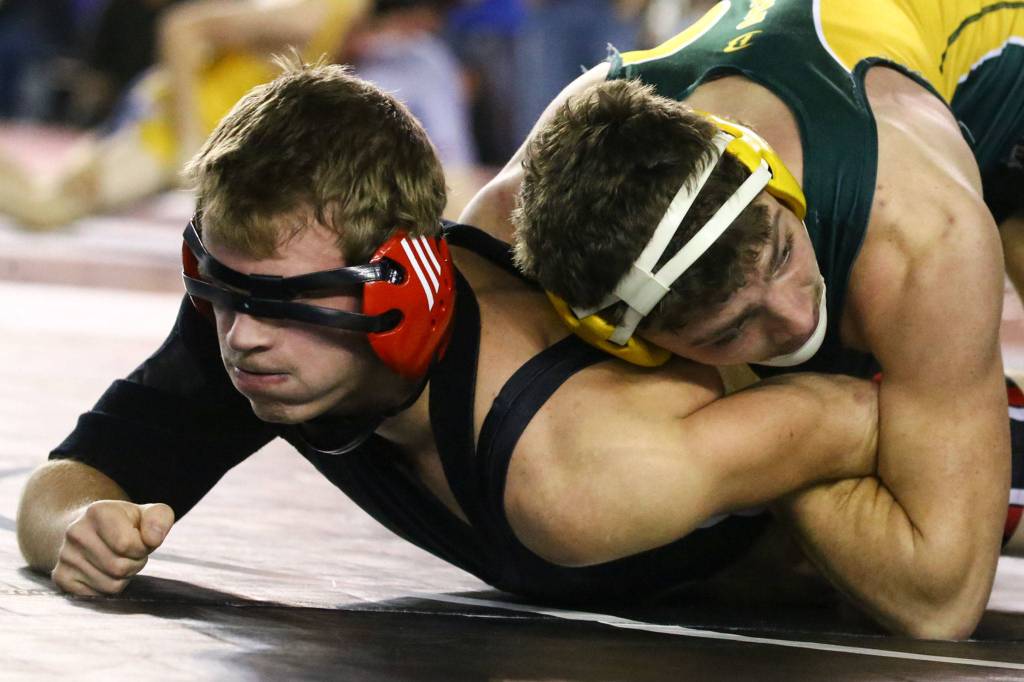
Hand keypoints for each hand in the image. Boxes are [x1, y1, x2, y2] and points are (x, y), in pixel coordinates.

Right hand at [51, 501, 174, 595]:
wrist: (87, 529)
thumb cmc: (125, 523)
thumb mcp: (147, 513)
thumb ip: (159, 518)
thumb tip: (153, 539)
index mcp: (98, 511)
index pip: (128, 545)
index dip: (143, 547)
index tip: (139, 539)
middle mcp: (76, 532)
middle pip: (120, 568)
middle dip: (135, 563)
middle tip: (130, 553)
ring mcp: (65, 556)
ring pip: (111, 585)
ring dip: (124, 577)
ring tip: (118, 559)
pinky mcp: (61, 577)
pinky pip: (97, 596)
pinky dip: (108, 588)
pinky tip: (104, 570)